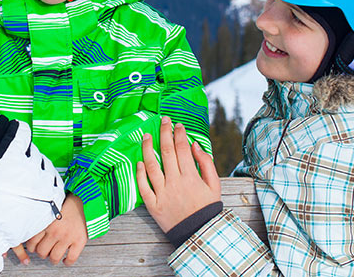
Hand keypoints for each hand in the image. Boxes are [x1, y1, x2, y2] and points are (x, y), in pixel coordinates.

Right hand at [0, 116, 65, 276]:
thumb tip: (1, 120)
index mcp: (13, 156)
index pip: (22, 132)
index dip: (15, 135)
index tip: (12, 142)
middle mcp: (33, 168)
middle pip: (34, 150)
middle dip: (23, 155)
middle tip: (10, 171)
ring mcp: (45, 185)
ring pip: (45, 166)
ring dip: (35, 170)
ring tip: (19, 184)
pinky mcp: (52, 200)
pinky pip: (55, 184)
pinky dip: (45, 184)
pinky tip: (32, 192)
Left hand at [13, 194, 86, 265]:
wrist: (82, 200)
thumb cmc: (65, 205)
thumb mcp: (48, 211)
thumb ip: (40, 222)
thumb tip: (30, 232)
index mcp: (46, 224)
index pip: (32, 242)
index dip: (32, 248)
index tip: (34, 247)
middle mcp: (55, 231)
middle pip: (42, 252)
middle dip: (42, 254)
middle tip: (44, 252)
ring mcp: (67, 237)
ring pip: (54, 257)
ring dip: (53, 259)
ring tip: (54, 257)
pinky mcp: (79, 241)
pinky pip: (71, 258)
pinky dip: (67, 262)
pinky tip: (65, 260)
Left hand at [136, 116, 220, 232]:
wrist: (198, 233)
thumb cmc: (207, 207)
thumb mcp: (214, 185)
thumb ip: (206, 164)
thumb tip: (195, 145)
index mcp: (191, 177)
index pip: (182, 149)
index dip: (179, 134)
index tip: (177, 125)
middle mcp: (175, 183)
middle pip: (167, 152)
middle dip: (164, 133)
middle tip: (162, 120)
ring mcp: (163, 194)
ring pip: (151, 166)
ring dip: (148, 148)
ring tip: (146, 136)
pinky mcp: (153, 205)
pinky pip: (143, 187)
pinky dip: (140, 173)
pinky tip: (139, 162)